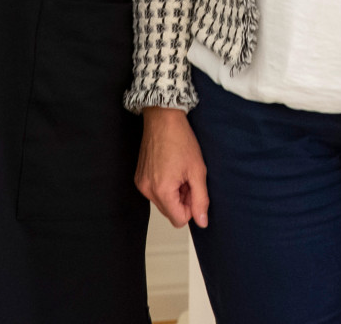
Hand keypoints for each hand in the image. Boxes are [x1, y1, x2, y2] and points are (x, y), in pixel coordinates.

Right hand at [136, 107, 210, 227]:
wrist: (163, 118)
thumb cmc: (180, 140)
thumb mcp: (197, 171)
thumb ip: (200, 199)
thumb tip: (202, 222)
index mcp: (162, 191)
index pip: (179, 220)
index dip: (191, 208)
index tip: (194, 189)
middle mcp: (147, 190)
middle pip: (170, 212)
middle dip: (182, 200)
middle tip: (188, 178)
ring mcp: (141, 184)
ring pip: (162, 202)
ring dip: (173, 193)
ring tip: (179, 171)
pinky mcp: (139, 177)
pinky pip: (154, 192)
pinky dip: (164, 186)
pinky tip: (170, 168)